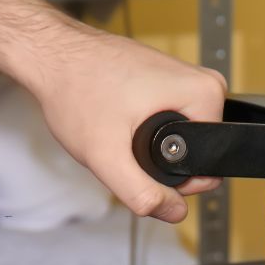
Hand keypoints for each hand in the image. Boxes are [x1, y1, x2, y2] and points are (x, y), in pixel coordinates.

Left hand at [0, 0, 225, 222]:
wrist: (52, 53)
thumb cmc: (75, 88)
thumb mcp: (106, 154)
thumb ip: (142, 192)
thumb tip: (174, 212)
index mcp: (205, 94)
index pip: (211, 163)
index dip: (177, 180)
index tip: (138, 162)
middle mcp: (205, 82)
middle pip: (200, 153)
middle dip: (162, 163)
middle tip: (124, 146)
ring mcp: (188, 78)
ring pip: (185, 140)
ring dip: (153, 148)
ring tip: (120, 130)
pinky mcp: (171, 79)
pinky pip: (173, 122)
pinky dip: (146, 130)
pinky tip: (121, 120)